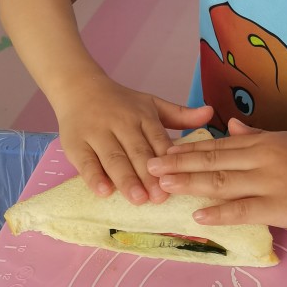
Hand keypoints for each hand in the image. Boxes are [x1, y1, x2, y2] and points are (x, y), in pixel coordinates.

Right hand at [54, 73, 212, 203]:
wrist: (79, 87)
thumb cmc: (121, 103)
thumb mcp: (151, 104)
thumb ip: (180, 115)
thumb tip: (211, 113)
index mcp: (142, 115)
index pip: (157, 139)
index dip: (168, 160)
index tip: (179, 179)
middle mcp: (121, 123)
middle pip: (136, 151)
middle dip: (148, 175)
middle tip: (160, 197)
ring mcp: (97, 133)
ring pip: (113, 158)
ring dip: (126, 179)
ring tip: (138, 198)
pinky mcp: (76, 143)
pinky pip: (86, 162)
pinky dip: (94, 177)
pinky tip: (104, 192)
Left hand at [146, 118, 286, 229]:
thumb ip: (258, 135)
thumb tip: (232, 125)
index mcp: (263, 142)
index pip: (218, 144)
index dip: (188, 149)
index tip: (162, 151)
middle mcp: (262, 158)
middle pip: (213, 160)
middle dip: (178, 164)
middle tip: (149, 166)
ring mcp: (270, 182)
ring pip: (222, 182)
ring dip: (189, 184)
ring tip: (164, 186)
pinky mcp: (280, 206)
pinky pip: (243, 209)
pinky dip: (219, 212)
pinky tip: (198, 215)